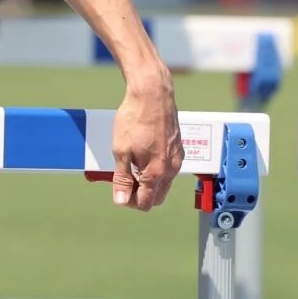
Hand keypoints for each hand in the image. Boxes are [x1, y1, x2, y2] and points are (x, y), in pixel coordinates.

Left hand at [109, 69, 181, 210]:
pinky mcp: (179, 149)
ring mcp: (177, 159)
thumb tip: (121, 200)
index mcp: (156, 173)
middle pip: (157, 197)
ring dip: (148, 182)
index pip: (146, 203)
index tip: (118, 191)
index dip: (130, 201)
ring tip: (130, 165)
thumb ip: (122, 178)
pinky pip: (168, 169)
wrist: (153, 95)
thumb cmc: (134, 120)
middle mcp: (171, 169)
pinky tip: (142, 155)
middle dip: (140, 194)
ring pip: (164, 183)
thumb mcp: (121, 150)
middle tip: (123, 180)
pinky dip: (156, 170)